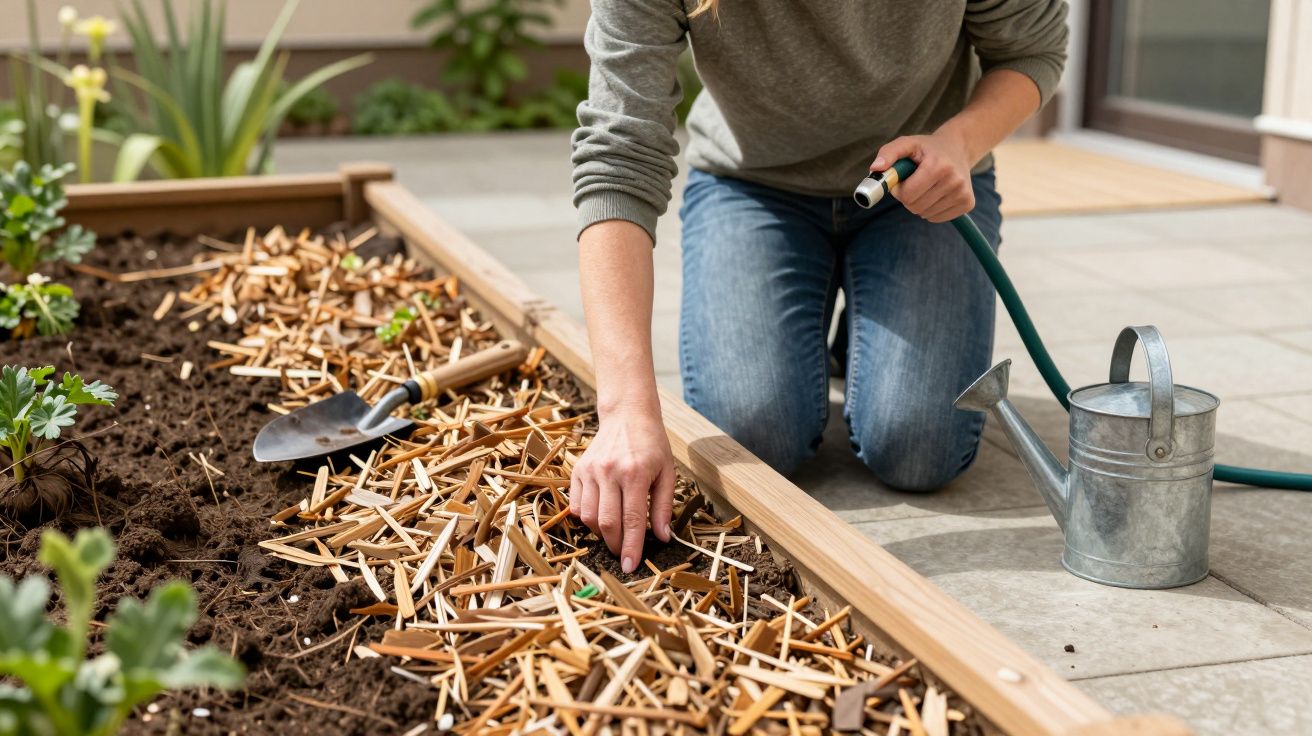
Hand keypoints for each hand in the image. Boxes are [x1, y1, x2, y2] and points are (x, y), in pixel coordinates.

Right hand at [569, 402, 675, 572]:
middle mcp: (610, 472)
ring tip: (613, 533)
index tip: (630, 566)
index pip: (632, 520)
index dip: (631, 547)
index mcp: (636, 473)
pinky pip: (575, 505)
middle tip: (622, 554)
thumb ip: (665, 506)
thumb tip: (663, 537)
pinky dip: (585, 518)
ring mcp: (590, 470)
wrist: (627, 416)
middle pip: (607, 522)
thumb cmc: (652, 445)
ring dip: (600, 533)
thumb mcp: (668, 472)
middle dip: (614, 545)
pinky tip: (600, 517)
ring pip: (588, 517)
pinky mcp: (578, 470)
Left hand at [870, 130, 975, 222]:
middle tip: (914, 182)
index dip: (899, 190)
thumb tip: (875, 168)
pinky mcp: (968, 203)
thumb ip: (888, 153)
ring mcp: (963, 193)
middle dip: (908, 197)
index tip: (903, 180)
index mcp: (939, 166)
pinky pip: (936, 218)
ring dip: (919, 203)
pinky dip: (930, 210)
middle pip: (915, 207)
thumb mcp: (907, 143)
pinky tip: (936, 193)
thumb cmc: (927, 148)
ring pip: (924, 214)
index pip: (907, 195)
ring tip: (927, 186)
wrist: (958, 149)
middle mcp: (955, 181)